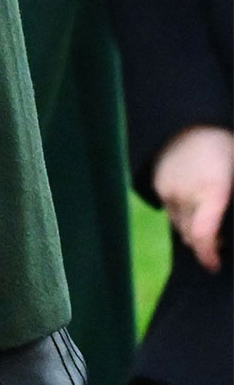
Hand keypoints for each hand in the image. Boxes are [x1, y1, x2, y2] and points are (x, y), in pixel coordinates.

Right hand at [154, 126, 233, 272]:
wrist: (193, 119)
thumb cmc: (226, 147)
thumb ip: (230, 201)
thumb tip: (228, 229)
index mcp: (213, 190)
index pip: (204, 236)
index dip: (209, 256)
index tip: (215, 265)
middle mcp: (186, 194)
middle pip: (192, 236)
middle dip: (206, 244)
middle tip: (221, 240)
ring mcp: (169, 190)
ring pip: (180, 226)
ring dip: (193, 230)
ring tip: (209, 219)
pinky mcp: (158, 186)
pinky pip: (171, 211)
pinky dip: (183, 214)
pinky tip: (195, 201)